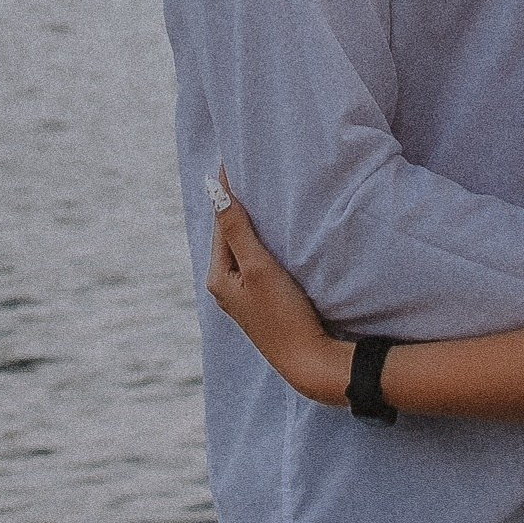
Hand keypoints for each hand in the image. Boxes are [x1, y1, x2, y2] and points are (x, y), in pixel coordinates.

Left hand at [206, 182, 351, 407]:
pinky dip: (259, 243)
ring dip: (248, 225)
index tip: (230, 161)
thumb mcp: (259, 267)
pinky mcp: (261, 302)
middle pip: (228, 235)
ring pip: (242, 248)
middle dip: (234, 207)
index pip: (220, 222)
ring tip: (259, 196)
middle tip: (245, 171)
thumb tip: (215, 192)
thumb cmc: (283, 313)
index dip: (226, 192)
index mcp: (218, 277)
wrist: (308, 361)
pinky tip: (272, 236)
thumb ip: (237, 229)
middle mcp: (225, 286)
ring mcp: (243, 296)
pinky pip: (254, 262)